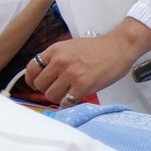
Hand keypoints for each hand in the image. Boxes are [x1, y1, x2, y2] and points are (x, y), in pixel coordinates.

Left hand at [24, 21, 150, 105]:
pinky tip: (73, 99)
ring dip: (57, 97)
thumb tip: (43, 76)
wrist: (119, 47)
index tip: (37, 84)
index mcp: (54, 50)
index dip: (32, 80)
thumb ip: (55, 59)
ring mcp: (71, 74)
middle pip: (39, 84)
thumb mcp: (69, 47)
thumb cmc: (96, 48)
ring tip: (66, 94)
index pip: (31, 69)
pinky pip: (66, 102)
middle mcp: (59, 62)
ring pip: (50, 95)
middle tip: (56, 89)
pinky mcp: (83, 86)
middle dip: (46, 89)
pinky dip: (67, 103)